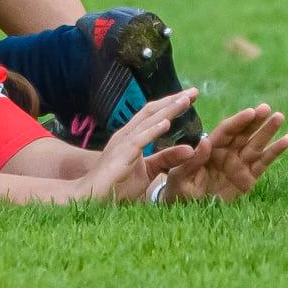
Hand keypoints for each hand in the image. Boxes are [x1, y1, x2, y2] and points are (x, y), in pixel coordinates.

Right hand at [73, 90, 199, 201]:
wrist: (92, 196)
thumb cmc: (117, 185)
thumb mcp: (149, 170)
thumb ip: (167, 159)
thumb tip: (191, 149)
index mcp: (132, 135)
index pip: (153, 114)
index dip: (171, 104)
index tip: (190, 97)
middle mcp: (127, 133)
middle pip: (152, 111)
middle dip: (173, 100)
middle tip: (194, 91)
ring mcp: (123, 142)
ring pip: (148, 120)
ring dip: (167, 109)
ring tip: (185, 100)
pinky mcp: (121, 154)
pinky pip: (139, 139)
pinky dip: (152, 130)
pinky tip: (166, 122)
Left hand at [151, 105, 287, 202]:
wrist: (188, 208)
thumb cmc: (179, 189)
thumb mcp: (181, 175)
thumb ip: (193, 160)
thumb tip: (205, 141)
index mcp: (209, 147)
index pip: (226, 130)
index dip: (239, 121)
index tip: (251, 112)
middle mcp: (225, 152)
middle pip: (243, 133)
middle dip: (255, 121)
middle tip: (268, 108)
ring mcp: (238, 164)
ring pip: (256, 144)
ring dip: (268, 131)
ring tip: (279, 117)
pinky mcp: (247, 179)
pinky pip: (263, 163)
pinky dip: (274, 152)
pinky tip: (286, 140)